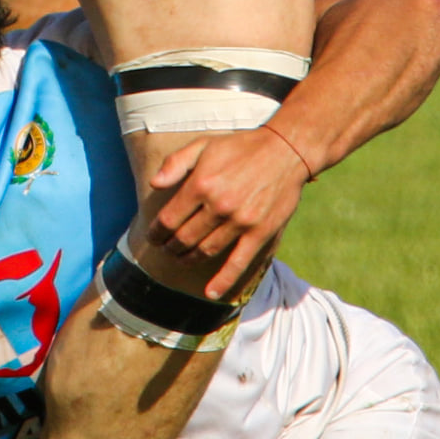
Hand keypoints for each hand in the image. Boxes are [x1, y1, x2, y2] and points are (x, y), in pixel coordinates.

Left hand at [144, 127, 308, 300]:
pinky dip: (223, 281)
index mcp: (201, 183)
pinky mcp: (259, 233)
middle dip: (171, 247)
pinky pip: (238, 263)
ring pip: (206, 251)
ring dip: (189, 259)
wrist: (285, 150)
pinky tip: (211, 293)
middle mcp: (218, 205)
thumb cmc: (241, 148)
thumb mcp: (205, 145)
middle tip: (167, 249)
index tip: (154, 237)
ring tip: (182, 259)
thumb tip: (154, 184)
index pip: (169, 219)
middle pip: (184, 238)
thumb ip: (176, 163)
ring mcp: (240, 221)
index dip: (157, 232)